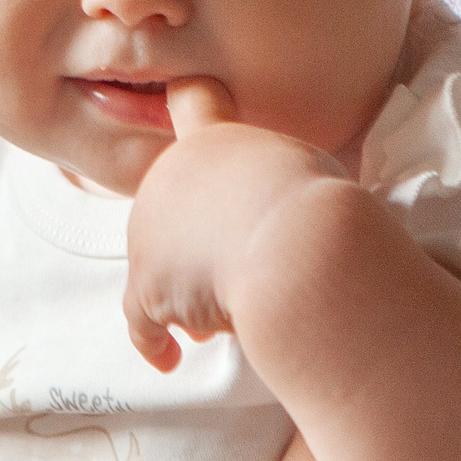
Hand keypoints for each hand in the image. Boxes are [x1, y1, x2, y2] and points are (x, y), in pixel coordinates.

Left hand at [124, 78, 347, 370]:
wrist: (296, 249)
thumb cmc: (318, 212)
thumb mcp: (310, 173)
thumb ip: (282, 182)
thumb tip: (287, 217)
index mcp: (217, 140)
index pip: (195, 101)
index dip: (193, 106)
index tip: (184, 100)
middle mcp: (171, 176)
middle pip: (174, 207)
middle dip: (196, 246)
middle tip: (230, 277)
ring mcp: (150, 231)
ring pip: (159, 267)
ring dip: (183, 295)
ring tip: (217, 324)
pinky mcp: (146, 286)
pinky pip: (142, 321)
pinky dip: (155, 342)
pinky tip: (168, 360)